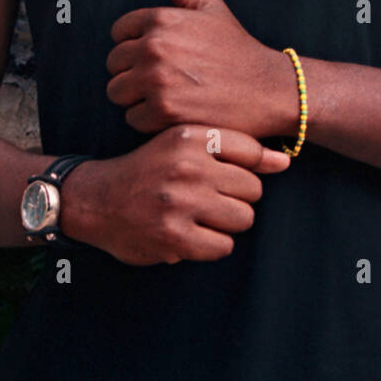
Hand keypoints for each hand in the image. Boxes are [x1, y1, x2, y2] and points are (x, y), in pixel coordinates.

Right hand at [63, 123, 290, 264]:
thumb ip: (234, 149)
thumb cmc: (149, 169)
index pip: (251, 151)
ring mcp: (180, 202)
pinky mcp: (174, 236)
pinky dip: (211, 244)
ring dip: (227, 223)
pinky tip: (191, 233)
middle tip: (210, 198)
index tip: (229, 174)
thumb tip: (285, 161)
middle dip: (237, 197)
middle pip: (253, 189)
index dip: (247, 167)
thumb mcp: (183, 143)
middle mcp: (187, 165)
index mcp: (189, 135)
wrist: (95, 198)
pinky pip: (223, 246)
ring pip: (243, 219)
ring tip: (202, 216)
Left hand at [105, 0, 296, 137]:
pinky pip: (133, 118)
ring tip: (167, 95)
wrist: (267, 89)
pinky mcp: (164, 111)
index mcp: (161, 18)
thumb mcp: (208, 4)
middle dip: (134, 71)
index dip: (137, 44)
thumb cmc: (236, 47)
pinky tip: (174, 113)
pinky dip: (149, 120)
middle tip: (165, 78)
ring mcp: (157, 80)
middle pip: (114, 64)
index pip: (119, 33)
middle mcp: (154, 46)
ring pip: (117, 91)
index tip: (161, 55)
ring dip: (137, 97)